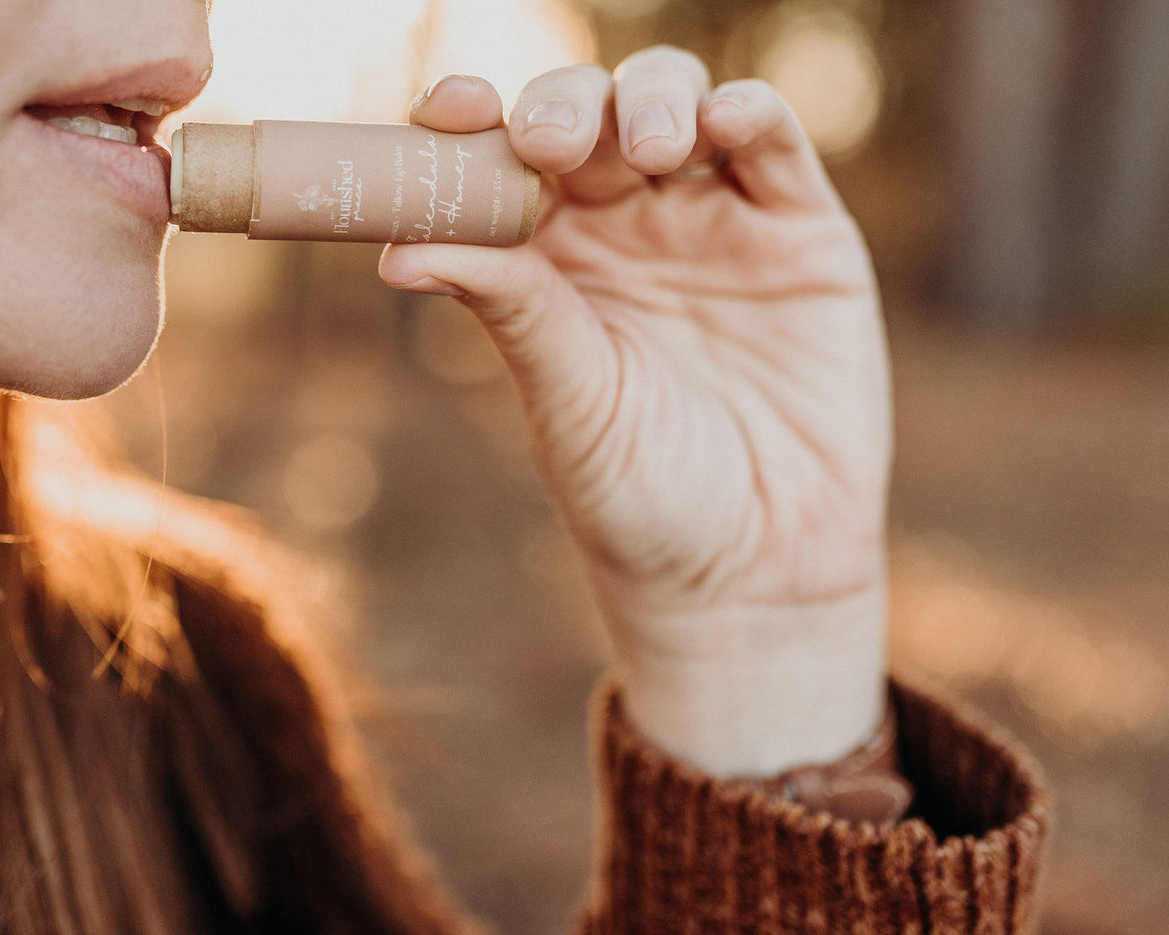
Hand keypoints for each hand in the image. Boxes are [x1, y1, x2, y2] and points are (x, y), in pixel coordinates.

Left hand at [378, 49, 889, 775]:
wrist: (755, 572)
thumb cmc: (639, 499)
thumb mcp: (568, 397)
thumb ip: (509, 305)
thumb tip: (394, 249)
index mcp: (547, 265)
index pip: (498, 165)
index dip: (470, 123)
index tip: (450, 112)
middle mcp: (625, 230)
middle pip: (586, 119)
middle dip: (566, 107)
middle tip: (549, 144)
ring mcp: (714, 225)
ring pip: (677, 108)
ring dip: (653, 98)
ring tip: (648, 149)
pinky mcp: (803, 237)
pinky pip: (776, 148)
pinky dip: (752, 114)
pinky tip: (726, 119)